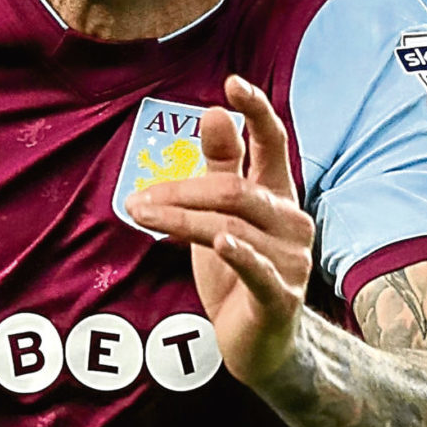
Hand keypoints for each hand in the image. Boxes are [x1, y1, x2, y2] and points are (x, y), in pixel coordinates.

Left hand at [124, 74, 314, 384]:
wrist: (261, 343)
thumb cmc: (238, 271)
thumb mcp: (220, 214)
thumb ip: (221, 165)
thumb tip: (215, 111)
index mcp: (278, 195)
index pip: (274, 142)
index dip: (256, 111)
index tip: (232, 83)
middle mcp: (292, 221)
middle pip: (234, 190)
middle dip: (180, 191)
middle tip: (135, 200)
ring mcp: (291, 260)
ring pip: (231, 226)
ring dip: (179, 220)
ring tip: (141, 216)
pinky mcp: (281, 296)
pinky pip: (258, 268)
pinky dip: (238, 253)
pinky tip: (220, 242)